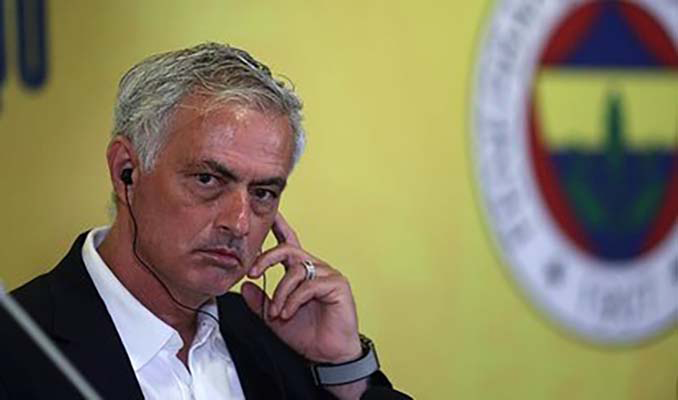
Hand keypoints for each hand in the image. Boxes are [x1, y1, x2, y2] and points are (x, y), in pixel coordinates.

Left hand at [241, 213, 361, 364]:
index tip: (270, 213)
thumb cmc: (308, 334)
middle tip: (252, 272)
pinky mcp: (338, 285)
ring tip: (276, 312)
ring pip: (296, 270)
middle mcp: (315, 268)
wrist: (328, 355)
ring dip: (280, 293)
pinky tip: (288, 313)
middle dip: (266, 258)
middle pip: (288, 250)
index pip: (289, 243)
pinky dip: (293, 300)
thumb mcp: (274, 317)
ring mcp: (327, 275)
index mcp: (301, 272)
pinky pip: (309, 285)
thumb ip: (260, 301)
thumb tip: (245, 285)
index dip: (280, 227)